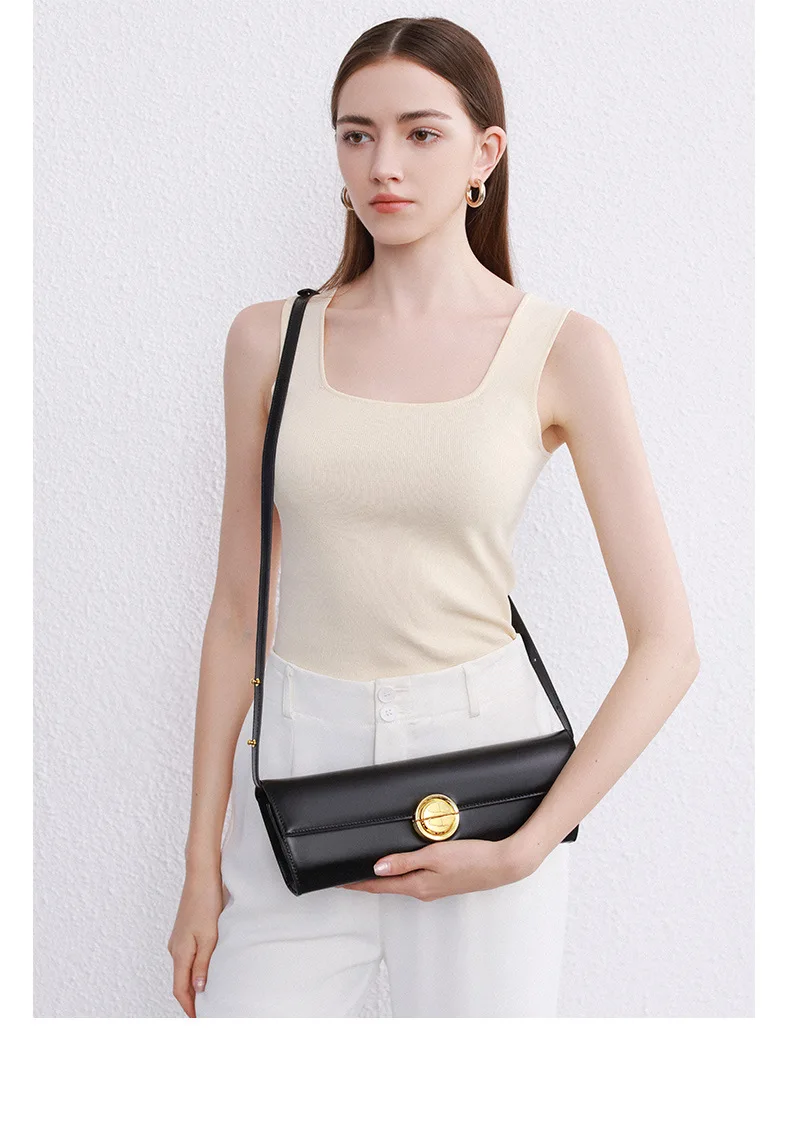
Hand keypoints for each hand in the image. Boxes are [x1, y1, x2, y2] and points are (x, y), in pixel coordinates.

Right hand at [167, 870, 223, 1016]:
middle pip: (180, 982)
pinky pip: (186, 958)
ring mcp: (178, 940)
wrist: (201, 876)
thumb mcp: (209, 937)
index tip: (198, 1019)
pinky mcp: (184, 932)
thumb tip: (198, 989)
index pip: (180, 989)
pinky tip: (204, 970)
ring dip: (192, 984)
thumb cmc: (206, 903)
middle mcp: (175, 948)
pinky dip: (193, 970)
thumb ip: (203, 964)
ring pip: (183, 970)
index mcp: (180, 952)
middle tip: (205, 1012)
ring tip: (206, 996)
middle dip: (190, 999)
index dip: (189, 1007)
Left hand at [337, 837, 536, 900]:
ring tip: (365, 871)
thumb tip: (377, 867)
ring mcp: (434, 889)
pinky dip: (400, 874)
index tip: (338, 880)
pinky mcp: (444, 882)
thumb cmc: (472, 858)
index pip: (378, 885)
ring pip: (400, 883)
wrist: (503, 865)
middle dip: (365, 881)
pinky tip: (398, 868)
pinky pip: (414, 880)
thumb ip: (405, 861)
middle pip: (387, 886)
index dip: (356, 882)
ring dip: (382, 878)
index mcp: (418, 886)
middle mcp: (423, 891)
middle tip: (346, 875)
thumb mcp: (434, 855)